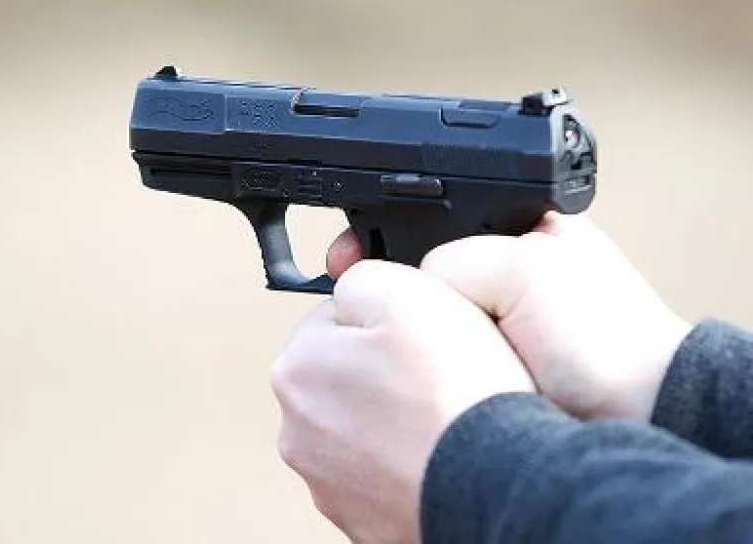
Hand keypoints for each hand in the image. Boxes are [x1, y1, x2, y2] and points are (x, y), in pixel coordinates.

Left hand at [272, 260, 534, 543]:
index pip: (335, 319)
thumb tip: (351, 288)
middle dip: (384, 369)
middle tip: (434, 373)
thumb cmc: (454, 391)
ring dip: (394, 417)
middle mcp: (297, 431)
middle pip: (347, 374)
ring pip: (365, 425)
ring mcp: (327, 481)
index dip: (384, 317)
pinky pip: (384, 469)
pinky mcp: (362, 518)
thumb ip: (360, 277)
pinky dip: (406, 460)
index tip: (416, 332)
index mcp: (297, 369)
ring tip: (440, 414)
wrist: (497, 483)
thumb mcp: (406, 290)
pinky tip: (438, 451)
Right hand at [326, 212, 690, 420]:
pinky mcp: (481, 367)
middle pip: (413, 265)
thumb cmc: (602, 334)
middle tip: (343, 287)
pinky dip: (412, 357)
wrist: (638, 412)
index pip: (427, 212)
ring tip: (364, 335)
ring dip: (390, 322)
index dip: (380, 226)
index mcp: (511, 229)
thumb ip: (456, 257)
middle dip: (377, 277)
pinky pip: (430, 355)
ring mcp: (487, 321)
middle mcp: (496, 273)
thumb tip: (408, 280)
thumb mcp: (525, 266)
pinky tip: (399, 367)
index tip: (347, 251)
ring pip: (416, 314)